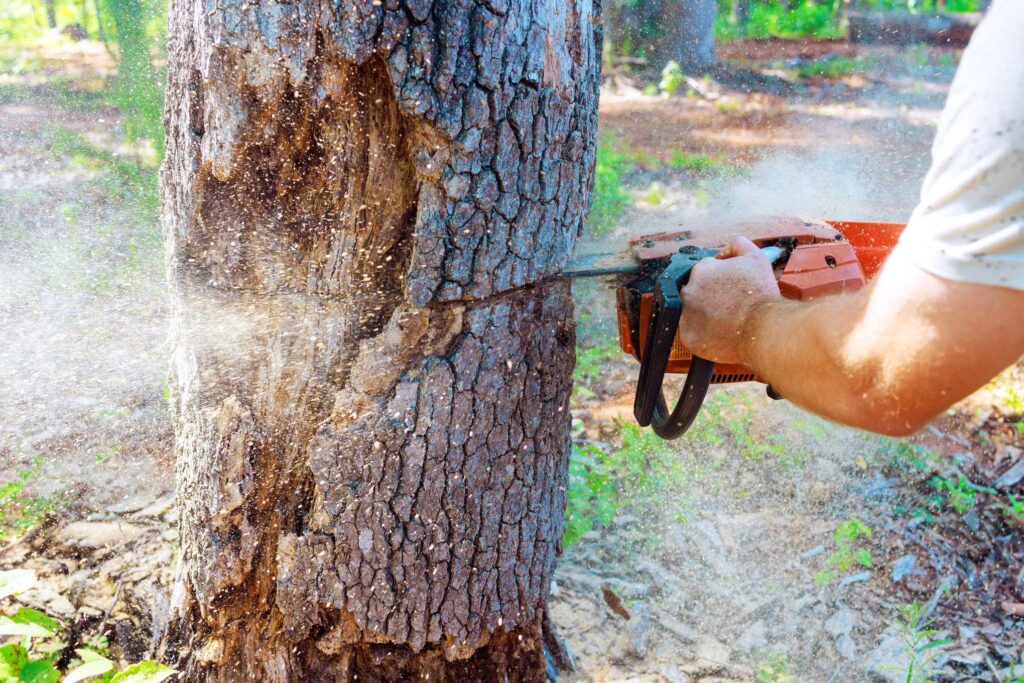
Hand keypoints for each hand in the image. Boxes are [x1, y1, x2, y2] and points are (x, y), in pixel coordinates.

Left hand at [678, 236, 781, 364]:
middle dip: (711, 297)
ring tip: (728, 320)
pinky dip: (704, 334)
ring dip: (706, 315)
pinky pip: (693, 334)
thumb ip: (738, 245)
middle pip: (697, 292)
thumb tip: (724, 250)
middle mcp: (688, 291)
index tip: (731, 290)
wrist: (765, 328)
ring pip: (693, 313)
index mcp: (701, 270)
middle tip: (730, 306)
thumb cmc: (761, 294)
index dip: (720, 280)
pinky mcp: (688, 337)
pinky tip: (722, 332)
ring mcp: (685, 315)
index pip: (706, 272)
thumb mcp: (756, 258)